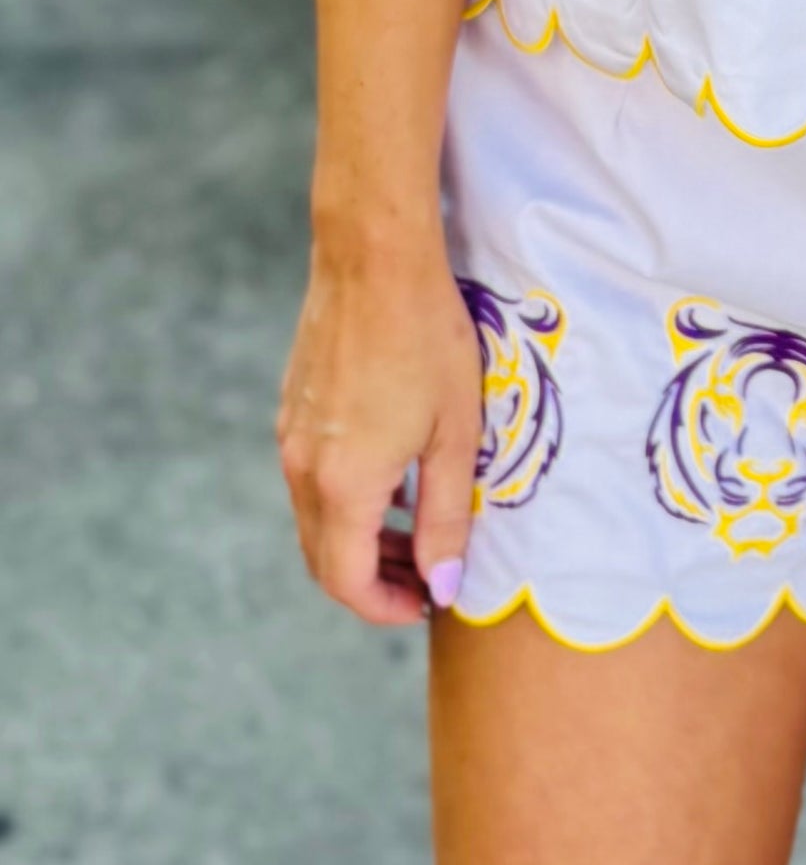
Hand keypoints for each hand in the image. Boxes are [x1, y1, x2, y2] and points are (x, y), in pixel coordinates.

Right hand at [278, 242, 481, 627]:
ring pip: (316, 520)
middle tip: (428, 576)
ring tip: (417, 530)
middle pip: (325, 559)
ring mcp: (290, 437)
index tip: (427, 604)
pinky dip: (347, 500)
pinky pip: (311, 479)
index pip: (347, 582)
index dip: (386, 607)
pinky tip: (394, 478)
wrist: (373, 257)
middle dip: (375, 581)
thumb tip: (443, 585)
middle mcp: (302, 468)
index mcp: (343, 484)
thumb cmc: (428, 339)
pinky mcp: (291, 409)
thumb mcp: (455, 433)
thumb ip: (446, 517)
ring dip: (361, 540)